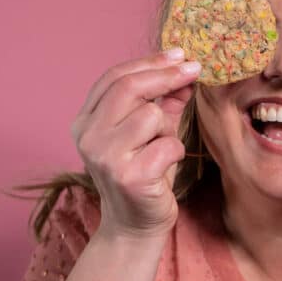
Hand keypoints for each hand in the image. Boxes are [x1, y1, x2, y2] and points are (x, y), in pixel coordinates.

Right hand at [70, 48, 201, 238]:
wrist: (135, 225)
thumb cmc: (143, 175)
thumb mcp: (150, 133)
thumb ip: (163, 102)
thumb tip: (184, 71)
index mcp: (86, 121)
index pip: (114, 77)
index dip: (149, 62)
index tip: (180, 55)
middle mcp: (88, 136)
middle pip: (128, 88)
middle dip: (167, 75)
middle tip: (195, 70)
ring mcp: (105, 157)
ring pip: (150, 116)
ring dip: (168, 128)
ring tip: (162, 147)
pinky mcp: (129, 177)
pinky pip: (167, 145)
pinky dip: (176, 151)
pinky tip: (166, 165)